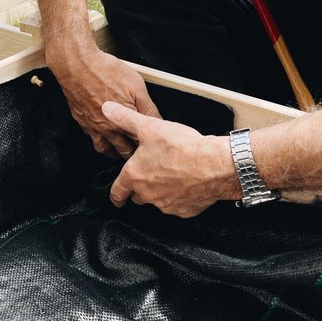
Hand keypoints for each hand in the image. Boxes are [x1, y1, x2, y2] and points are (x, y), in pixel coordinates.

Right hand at [48, 47, 159, 157]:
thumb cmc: (106, 72)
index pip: (139, 140)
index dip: (147, 143)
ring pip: (105, 149)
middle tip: (139, 155)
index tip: (153, 144)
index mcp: (124, 121)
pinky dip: (99, 140)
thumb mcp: (137, 86)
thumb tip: (159, 120)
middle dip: (132, 154)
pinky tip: (102, 136)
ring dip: (114, 153)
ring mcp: (93, 126)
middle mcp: (108, 128)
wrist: (79, 67)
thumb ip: (148, 107)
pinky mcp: (82, 121)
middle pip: (123, 149)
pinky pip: (92, 138)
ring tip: (121, 153)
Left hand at [104, 102, 240, 217]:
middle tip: (151, 173)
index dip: (116, 194)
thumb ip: (126, 119)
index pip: (117, 192)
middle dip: (140, 188)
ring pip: (157, 201)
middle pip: (137, 196)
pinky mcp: (183, 210)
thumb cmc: (183, 148)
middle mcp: (147, 194)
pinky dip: (180, 197)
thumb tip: (108, 110)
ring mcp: (166, 205)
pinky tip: (187, 182)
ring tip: (172, 174)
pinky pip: (177, 206)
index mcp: (135, 176)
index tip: (117, 196)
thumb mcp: (150, 127)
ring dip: (160, 191)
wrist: (213, 164)